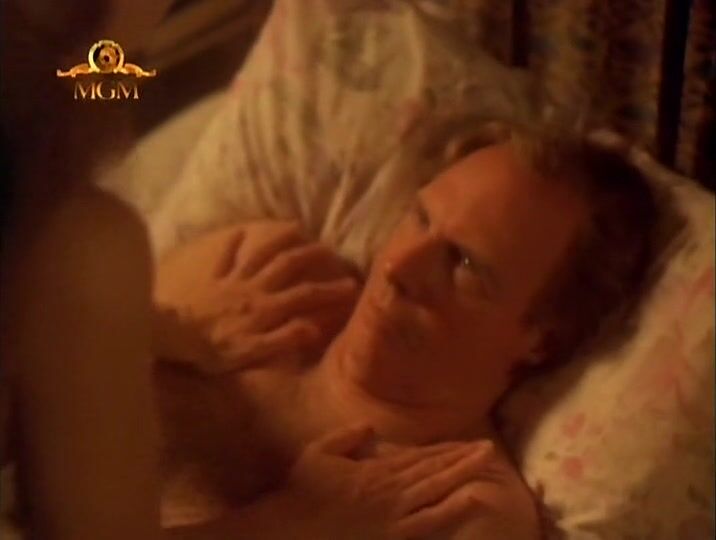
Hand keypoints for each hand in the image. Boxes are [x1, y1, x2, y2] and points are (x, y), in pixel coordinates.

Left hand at [154, 221, 360, 372]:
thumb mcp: (254, 352)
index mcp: (267, 308)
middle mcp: (254, 288)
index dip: (330, 290)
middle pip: (287, 266)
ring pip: (261, 254)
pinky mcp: (212, 278)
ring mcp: (232, 280)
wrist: (173, 336)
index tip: (352, 285)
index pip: (306, 295)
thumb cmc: (215, 349)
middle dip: (311, 256)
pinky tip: (241, 231)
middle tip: (329, 250)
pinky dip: (234, 243)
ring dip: (279, 240)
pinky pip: (225, 256)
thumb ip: (285, 338)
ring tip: (297, 228)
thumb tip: (316, 326)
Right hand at [287, 425, 495, 539]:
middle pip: (433, 470)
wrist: (292, 529)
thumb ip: (347, 436)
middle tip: (488, 449)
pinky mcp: (394, 536)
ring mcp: (394, 514)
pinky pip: (430, 522)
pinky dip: (453, 509)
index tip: (466, 442)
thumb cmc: (301, 491)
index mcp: (375, 470)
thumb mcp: (319, 452)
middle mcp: (390, 488)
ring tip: (487, 465)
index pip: (417, 457)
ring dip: (463, 475)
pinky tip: (473, 499)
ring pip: (437, 490)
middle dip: (462, 459)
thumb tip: (371, 427)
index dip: (444, 449)